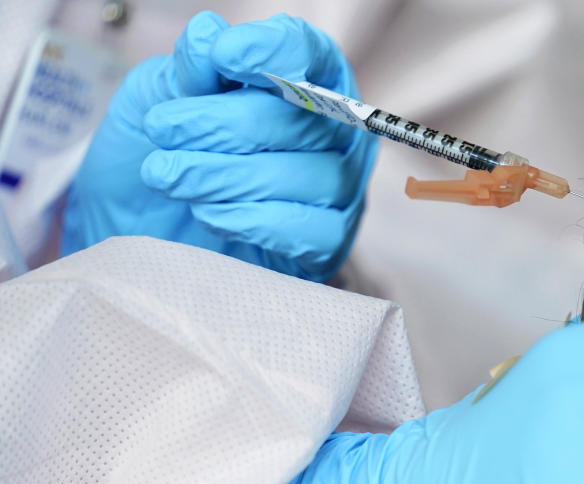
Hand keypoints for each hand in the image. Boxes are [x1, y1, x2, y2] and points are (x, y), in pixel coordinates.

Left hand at [62, 11, 377, 281]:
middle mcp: (332, 132)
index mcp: (300, 80)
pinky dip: (253, 220)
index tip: (224, 55)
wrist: (138, 229)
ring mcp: (337, 189)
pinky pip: (309, 230)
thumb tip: (209, 34)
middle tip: (163, 129)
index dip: (275, 51)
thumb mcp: (156, 97)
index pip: (311, 54)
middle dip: (224, 123)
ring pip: (307, 176)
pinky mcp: (327, 242)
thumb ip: (189, 69)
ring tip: (169, 176)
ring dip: (227, 175)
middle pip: (304, 118)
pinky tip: (208, 214)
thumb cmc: (159, 153)